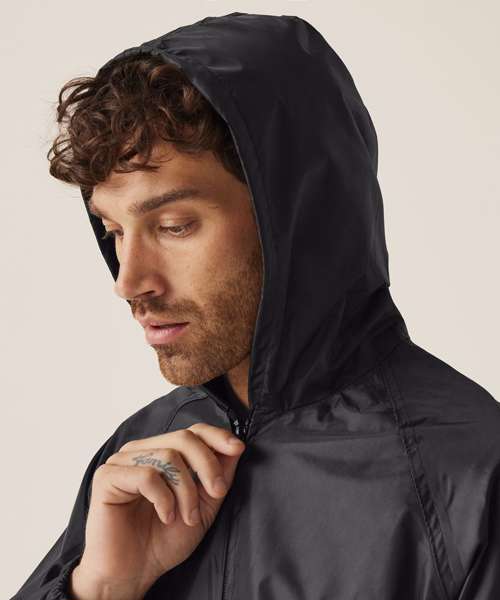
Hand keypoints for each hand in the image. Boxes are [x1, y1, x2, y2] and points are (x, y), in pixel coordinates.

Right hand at [70, 423, 245, 598]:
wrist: (133, 574)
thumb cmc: (163, 541)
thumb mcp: (203, 506)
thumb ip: (218, 476)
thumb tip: (236, 447)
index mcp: (160, 452)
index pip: (192, 430)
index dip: (217, 436)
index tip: (238, 448)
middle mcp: (141, 450)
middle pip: (183, 439)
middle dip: (207, 465)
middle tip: (217, 492)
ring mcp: (121, 461)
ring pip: (168, 457)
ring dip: (186, 491)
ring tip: (186, 517)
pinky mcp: (107, 477)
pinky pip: (146, 475)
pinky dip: (163, 498)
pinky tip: (165, 517)